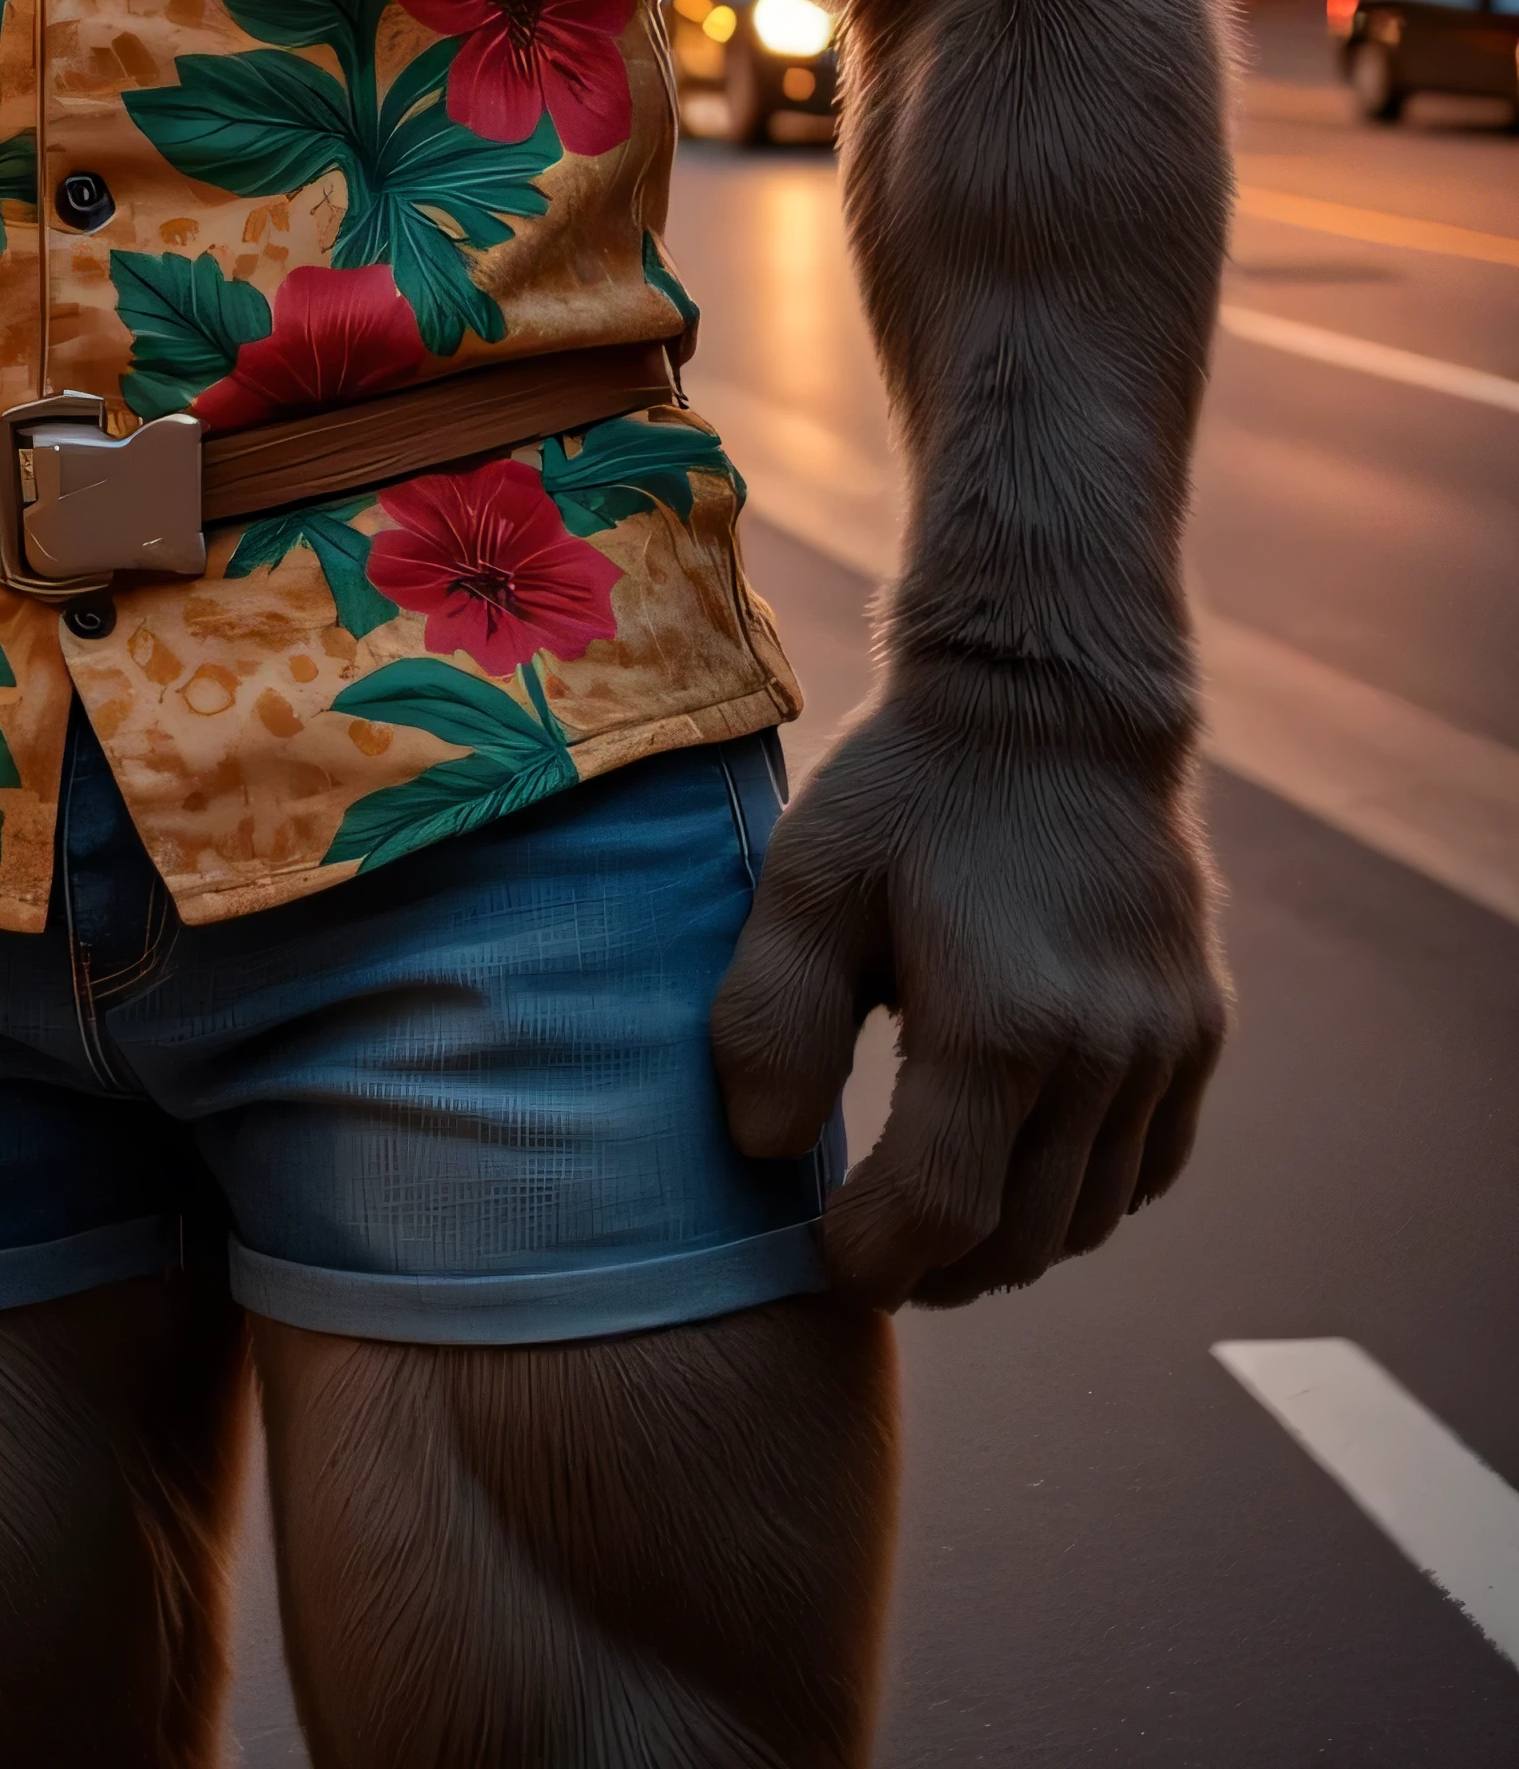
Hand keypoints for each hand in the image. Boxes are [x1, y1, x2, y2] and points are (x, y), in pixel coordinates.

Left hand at [711, 696, 1227, 1308]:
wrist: (1052, 700)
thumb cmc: (910, 789)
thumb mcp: (808, 878)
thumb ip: (770, 1018)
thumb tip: (768, 1152)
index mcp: (1000, 1023)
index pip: (940, 1216)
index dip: (873, 1260)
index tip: (823, 1255)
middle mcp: (1102, 1052)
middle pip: (1022, 1240)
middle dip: (935, 1267)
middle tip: (871, 1246)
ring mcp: (1165, 1044)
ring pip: (1093, 1218)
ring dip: (1011, 1242)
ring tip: (936, 1215)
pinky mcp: (1199, 1027)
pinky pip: (1152, 1167)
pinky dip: (1087, 1195)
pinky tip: (1024, 1163)